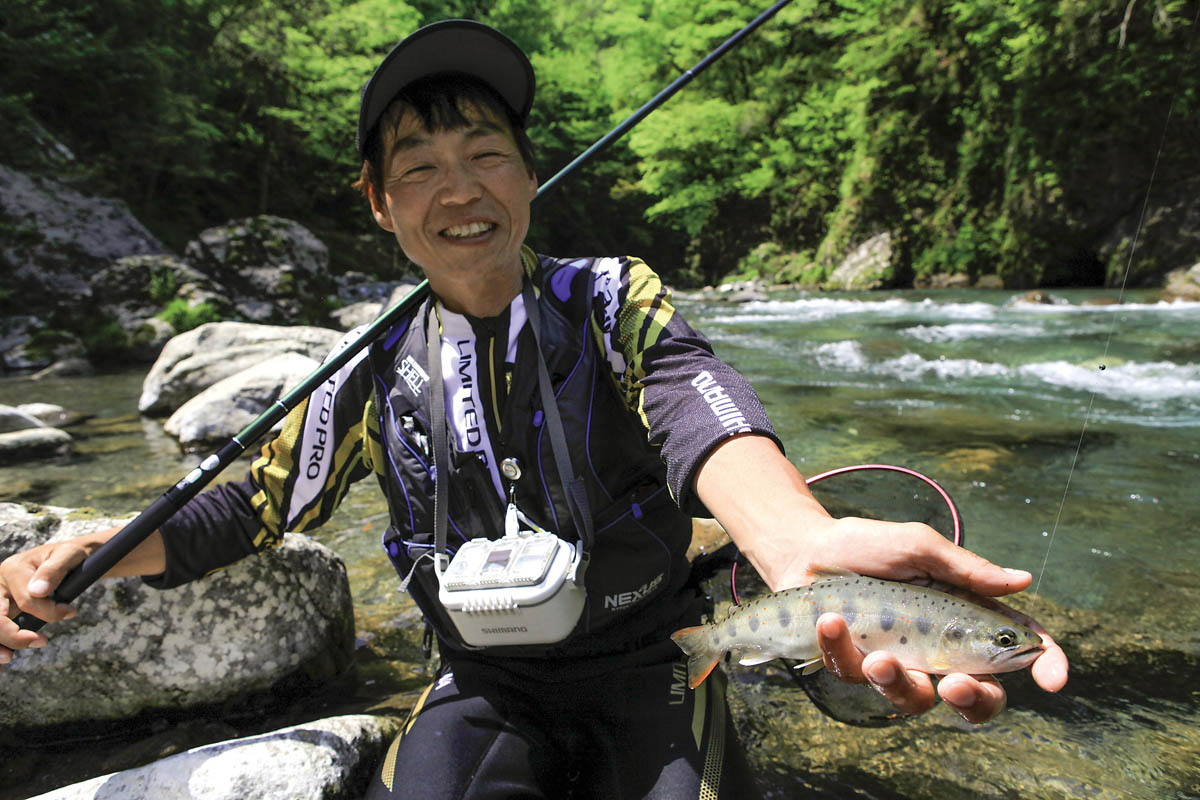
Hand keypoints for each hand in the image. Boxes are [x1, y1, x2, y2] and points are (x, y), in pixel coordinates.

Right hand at [0, 540, 90, 668]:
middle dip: (12, 636)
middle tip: (40, 642)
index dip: (49, 612)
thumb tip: (38, 591)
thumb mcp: (68, 555)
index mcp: (13, 569)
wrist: (67, 557)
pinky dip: (0, 643)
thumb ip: (53, 571)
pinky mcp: (3, 608)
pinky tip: (4, 657)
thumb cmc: (69, 555)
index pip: (25, 600)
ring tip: (9, 658)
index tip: (70, 613)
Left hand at [800, 518, 1068, 722]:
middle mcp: (937, 649)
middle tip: (959, 685)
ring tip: (878, 656)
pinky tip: (830, 620)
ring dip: (898, 681)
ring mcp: (896, 662)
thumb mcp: (918, 545)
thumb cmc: (868, 545)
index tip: (1052, 679)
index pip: (1015, 648)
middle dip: (975, 701)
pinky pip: (854, 674)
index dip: (1042, 664)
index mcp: (965, 617)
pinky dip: (842, 648)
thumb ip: (964, 568)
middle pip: (976, 696)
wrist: (804, 548)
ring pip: (914, 698)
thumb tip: (1022, 580)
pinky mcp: (854, 665)